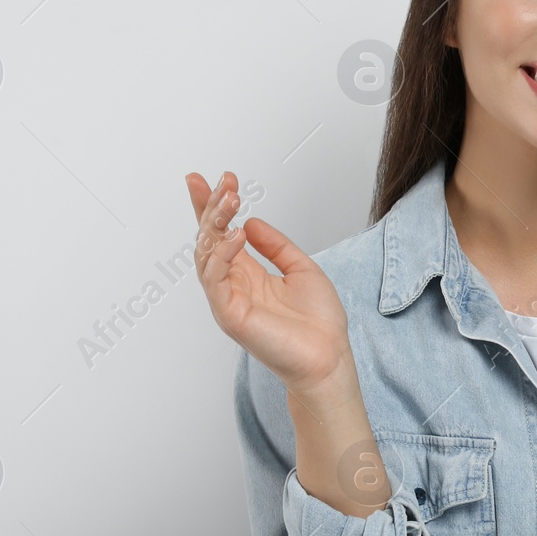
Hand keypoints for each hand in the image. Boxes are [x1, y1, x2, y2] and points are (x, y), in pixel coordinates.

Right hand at [185, 171, 351, 397]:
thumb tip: (250, 222)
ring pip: (206, 254)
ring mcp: (227, 299)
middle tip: (223, 181)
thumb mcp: (300, 268)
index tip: (208, 178)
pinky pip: (215, 279)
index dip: (212, 206)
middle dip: (212, 206)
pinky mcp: (229, 314)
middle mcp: (233, 285)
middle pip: (209, 239)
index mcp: (248, 274)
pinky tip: (235, 234)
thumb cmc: (319, 321)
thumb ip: (275, 245)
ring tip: (230, 198)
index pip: (222, 234)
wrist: (329, 357)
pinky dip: (222, 254)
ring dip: (215, 223)